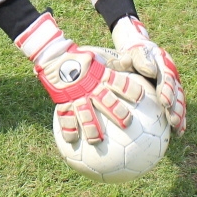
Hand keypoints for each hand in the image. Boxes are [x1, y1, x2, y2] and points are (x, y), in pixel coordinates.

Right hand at [17, 12, 145, 144]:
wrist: (55, 55)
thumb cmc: (82, 57)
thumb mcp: (100, 55)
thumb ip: (116, 60)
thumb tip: (129, 60)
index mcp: (101, 75)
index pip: (119, 82)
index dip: (130, 89)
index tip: (141, 98)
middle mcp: (90, 87)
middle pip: (106, 101)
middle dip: (117, 112)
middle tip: (127, 124)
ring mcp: (76, 95)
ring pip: (85, 113)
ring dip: (91, 128)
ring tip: (97, 141)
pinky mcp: (63, 100)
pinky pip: (65, 117)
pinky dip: (68, 130)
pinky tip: (71, 142)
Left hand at [110, 16, 187, 134]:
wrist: (138, 54)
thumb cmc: (132, 56)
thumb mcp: (133, 54)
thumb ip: (139, 60)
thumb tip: (149, 70)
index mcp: (163, 62)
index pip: (167, 76)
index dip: (167, 89)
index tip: (164, 102)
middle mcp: (171, 74)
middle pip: (176, 91)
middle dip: (176, 106)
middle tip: (172, 119)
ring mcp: (173, 85)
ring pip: (179, 101)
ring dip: (179, 114)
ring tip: (177, 127)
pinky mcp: (172, 95)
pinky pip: (176, 108)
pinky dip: (179, 119)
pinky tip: (178, 133)